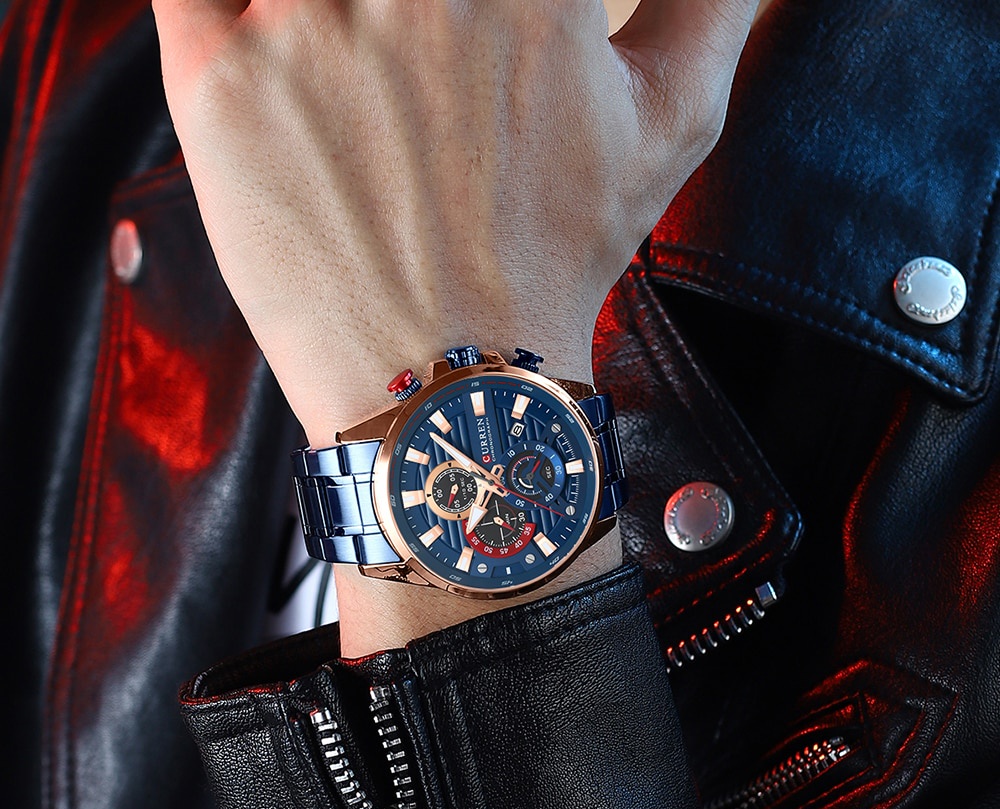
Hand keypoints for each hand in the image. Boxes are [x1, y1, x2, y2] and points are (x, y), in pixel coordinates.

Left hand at [152, 0, 757, 448]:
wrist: (451, 386)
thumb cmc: (556, 265)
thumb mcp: (674, 125)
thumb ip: (715, 2)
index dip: (493, 3)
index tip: (479, 28)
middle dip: (405, 10)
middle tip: (412, 49)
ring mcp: (306, 23)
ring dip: (322, 6)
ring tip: (354, 54)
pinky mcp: (219, 80)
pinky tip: (268, 31)